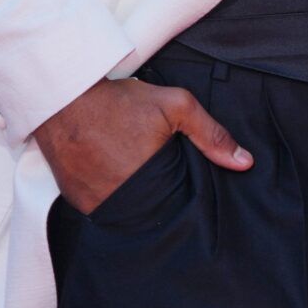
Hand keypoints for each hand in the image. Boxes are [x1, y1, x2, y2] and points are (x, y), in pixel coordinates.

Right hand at [34, 75, 252, 213]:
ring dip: (133, 198)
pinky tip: (113, 174)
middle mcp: (121, 201)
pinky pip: (101, 207)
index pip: (177, 204)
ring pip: (125, 211)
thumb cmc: (120, 100)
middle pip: (151, 210)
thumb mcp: (176, 106)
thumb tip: (245, 162)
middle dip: (159, 197)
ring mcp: (95, 204)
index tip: (182, 181)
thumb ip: (211, 134)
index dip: (182, 193)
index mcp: (150, 183)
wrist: (63, 95)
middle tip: (154, 173)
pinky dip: (109, 195)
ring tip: (133, 174)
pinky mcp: (76, 201)